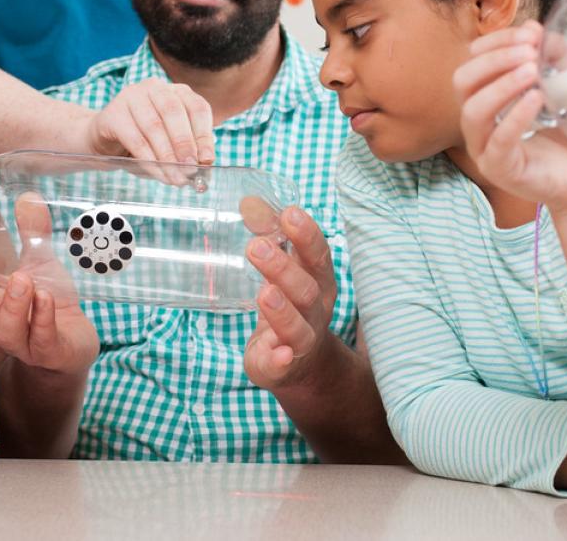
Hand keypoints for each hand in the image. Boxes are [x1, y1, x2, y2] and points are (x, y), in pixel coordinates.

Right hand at [0, 194, 97, 376]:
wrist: (75, 342)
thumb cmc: (47, 301)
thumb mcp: (40, 264)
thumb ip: (33, 233)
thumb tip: (29, 196)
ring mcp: (25, 344)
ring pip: (7, 333)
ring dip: (12, 306)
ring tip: (23, 281)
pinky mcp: (53, 353)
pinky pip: (42, 341)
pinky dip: (43, 320)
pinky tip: (46, 298)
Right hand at [85, 78, 215, 166]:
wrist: (103, 140)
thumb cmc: (143, 141)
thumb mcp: (170, 143)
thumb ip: (188, 150)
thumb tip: (204, 165)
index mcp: (176, 92)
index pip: (197, 108)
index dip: (203, 134)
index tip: (207, 159)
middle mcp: (155, 88)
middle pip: (174, 112)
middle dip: (184, 144)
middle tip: (190, 169)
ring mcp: (131, 96)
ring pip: (154, 126)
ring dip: (166, 156)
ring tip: (175, 178)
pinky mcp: (113, 113)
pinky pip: (135, 138)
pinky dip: (148, 159)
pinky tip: (157, 173)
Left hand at [243, 206, 339, 389]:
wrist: (302, 365)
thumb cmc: (290, 304)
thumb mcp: (281, 268)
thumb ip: (267, 234)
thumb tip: (248, 201)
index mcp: (318, 281)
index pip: (318, 255)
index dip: (306, 235)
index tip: (289, 213)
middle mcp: (316, 310)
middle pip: (306, 288)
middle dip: (283, 268)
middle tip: (255, 246)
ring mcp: (302, 340)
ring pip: (297, 326)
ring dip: (282, 310)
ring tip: (265, 293)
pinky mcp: (283, 365)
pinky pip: (285, 364)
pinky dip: (282, 359)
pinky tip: (278, 353)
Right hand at [455, 21, 566, 215]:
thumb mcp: (566, 84)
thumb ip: (552, 56)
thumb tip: (534, 29)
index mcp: (488, 100)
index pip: (473, 62)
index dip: (496, 43)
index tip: (529, 34)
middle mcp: (479, 124)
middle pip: (462, 82)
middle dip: (494, 60)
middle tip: (528, 53)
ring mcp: (485, 149)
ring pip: (472, 111)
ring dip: (501, 85)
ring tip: (532, 72)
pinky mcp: (501, 171)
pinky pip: (498, 141)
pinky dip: (515, 116)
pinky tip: (536, 100)